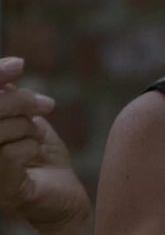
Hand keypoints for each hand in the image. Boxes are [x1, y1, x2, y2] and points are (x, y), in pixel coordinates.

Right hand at [0, 57, 90, 232]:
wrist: (64, 192)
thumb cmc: (41, 156)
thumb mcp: (26, 119)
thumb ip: (12, 98)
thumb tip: (11, 67)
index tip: (19, 65)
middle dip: (20, 101)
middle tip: (45, 106)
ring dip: (27, 127)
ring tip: (37, 136)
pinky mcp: (2, 190)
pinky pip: (10, 154)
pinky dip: (29, 146)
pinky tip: (34, 153)